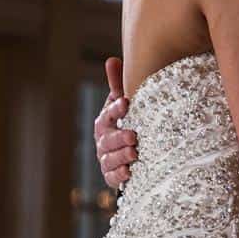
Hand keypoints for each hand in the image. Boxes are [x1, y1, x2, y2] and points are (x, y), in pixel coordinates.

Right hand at [94, 57, 136, 188]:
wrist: (126, 153)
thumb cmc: (124, 123)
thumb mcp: (122, 105)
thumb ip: (117, 85)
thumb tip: (112, 60)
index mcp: (105, 122)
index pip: (108, 114)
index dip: (115, 109)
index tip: (126, 102)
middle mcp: (104, 141)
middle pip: (108, 139)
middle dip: (119, 137)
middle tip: (133, 136)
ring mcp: (106, 159)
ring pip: (109, 159)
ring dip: (121, 156)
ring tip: (134, 153)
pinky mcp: (112, 175)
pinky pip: (112, 177)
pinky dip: (119, 175)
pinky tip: (129, 172)